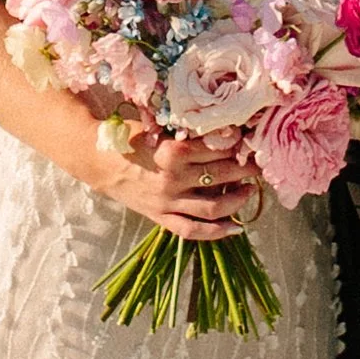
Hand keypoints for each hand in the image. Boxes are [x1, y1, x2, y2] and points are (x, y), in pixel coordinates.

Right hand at [101, 127, 263, 243]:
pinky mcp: (161, 217)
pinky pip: (193, 231)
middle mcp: (173, 179)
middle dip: (246, 169)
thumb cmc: (130, 137)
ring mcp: (168, 202)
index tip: (250, 139)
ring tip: (251, 189)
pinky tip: (236, 227)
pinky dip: (217, 232)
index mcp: (172, 151)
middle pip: (221, 175)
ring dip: (238, 198)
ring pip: (214, 206)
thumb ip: (186, 129)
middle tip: (260, 163)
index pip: (217, 148)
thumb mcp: (157, 126)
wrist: (99, 162)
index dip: (238, 144)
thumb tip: (223, 129)